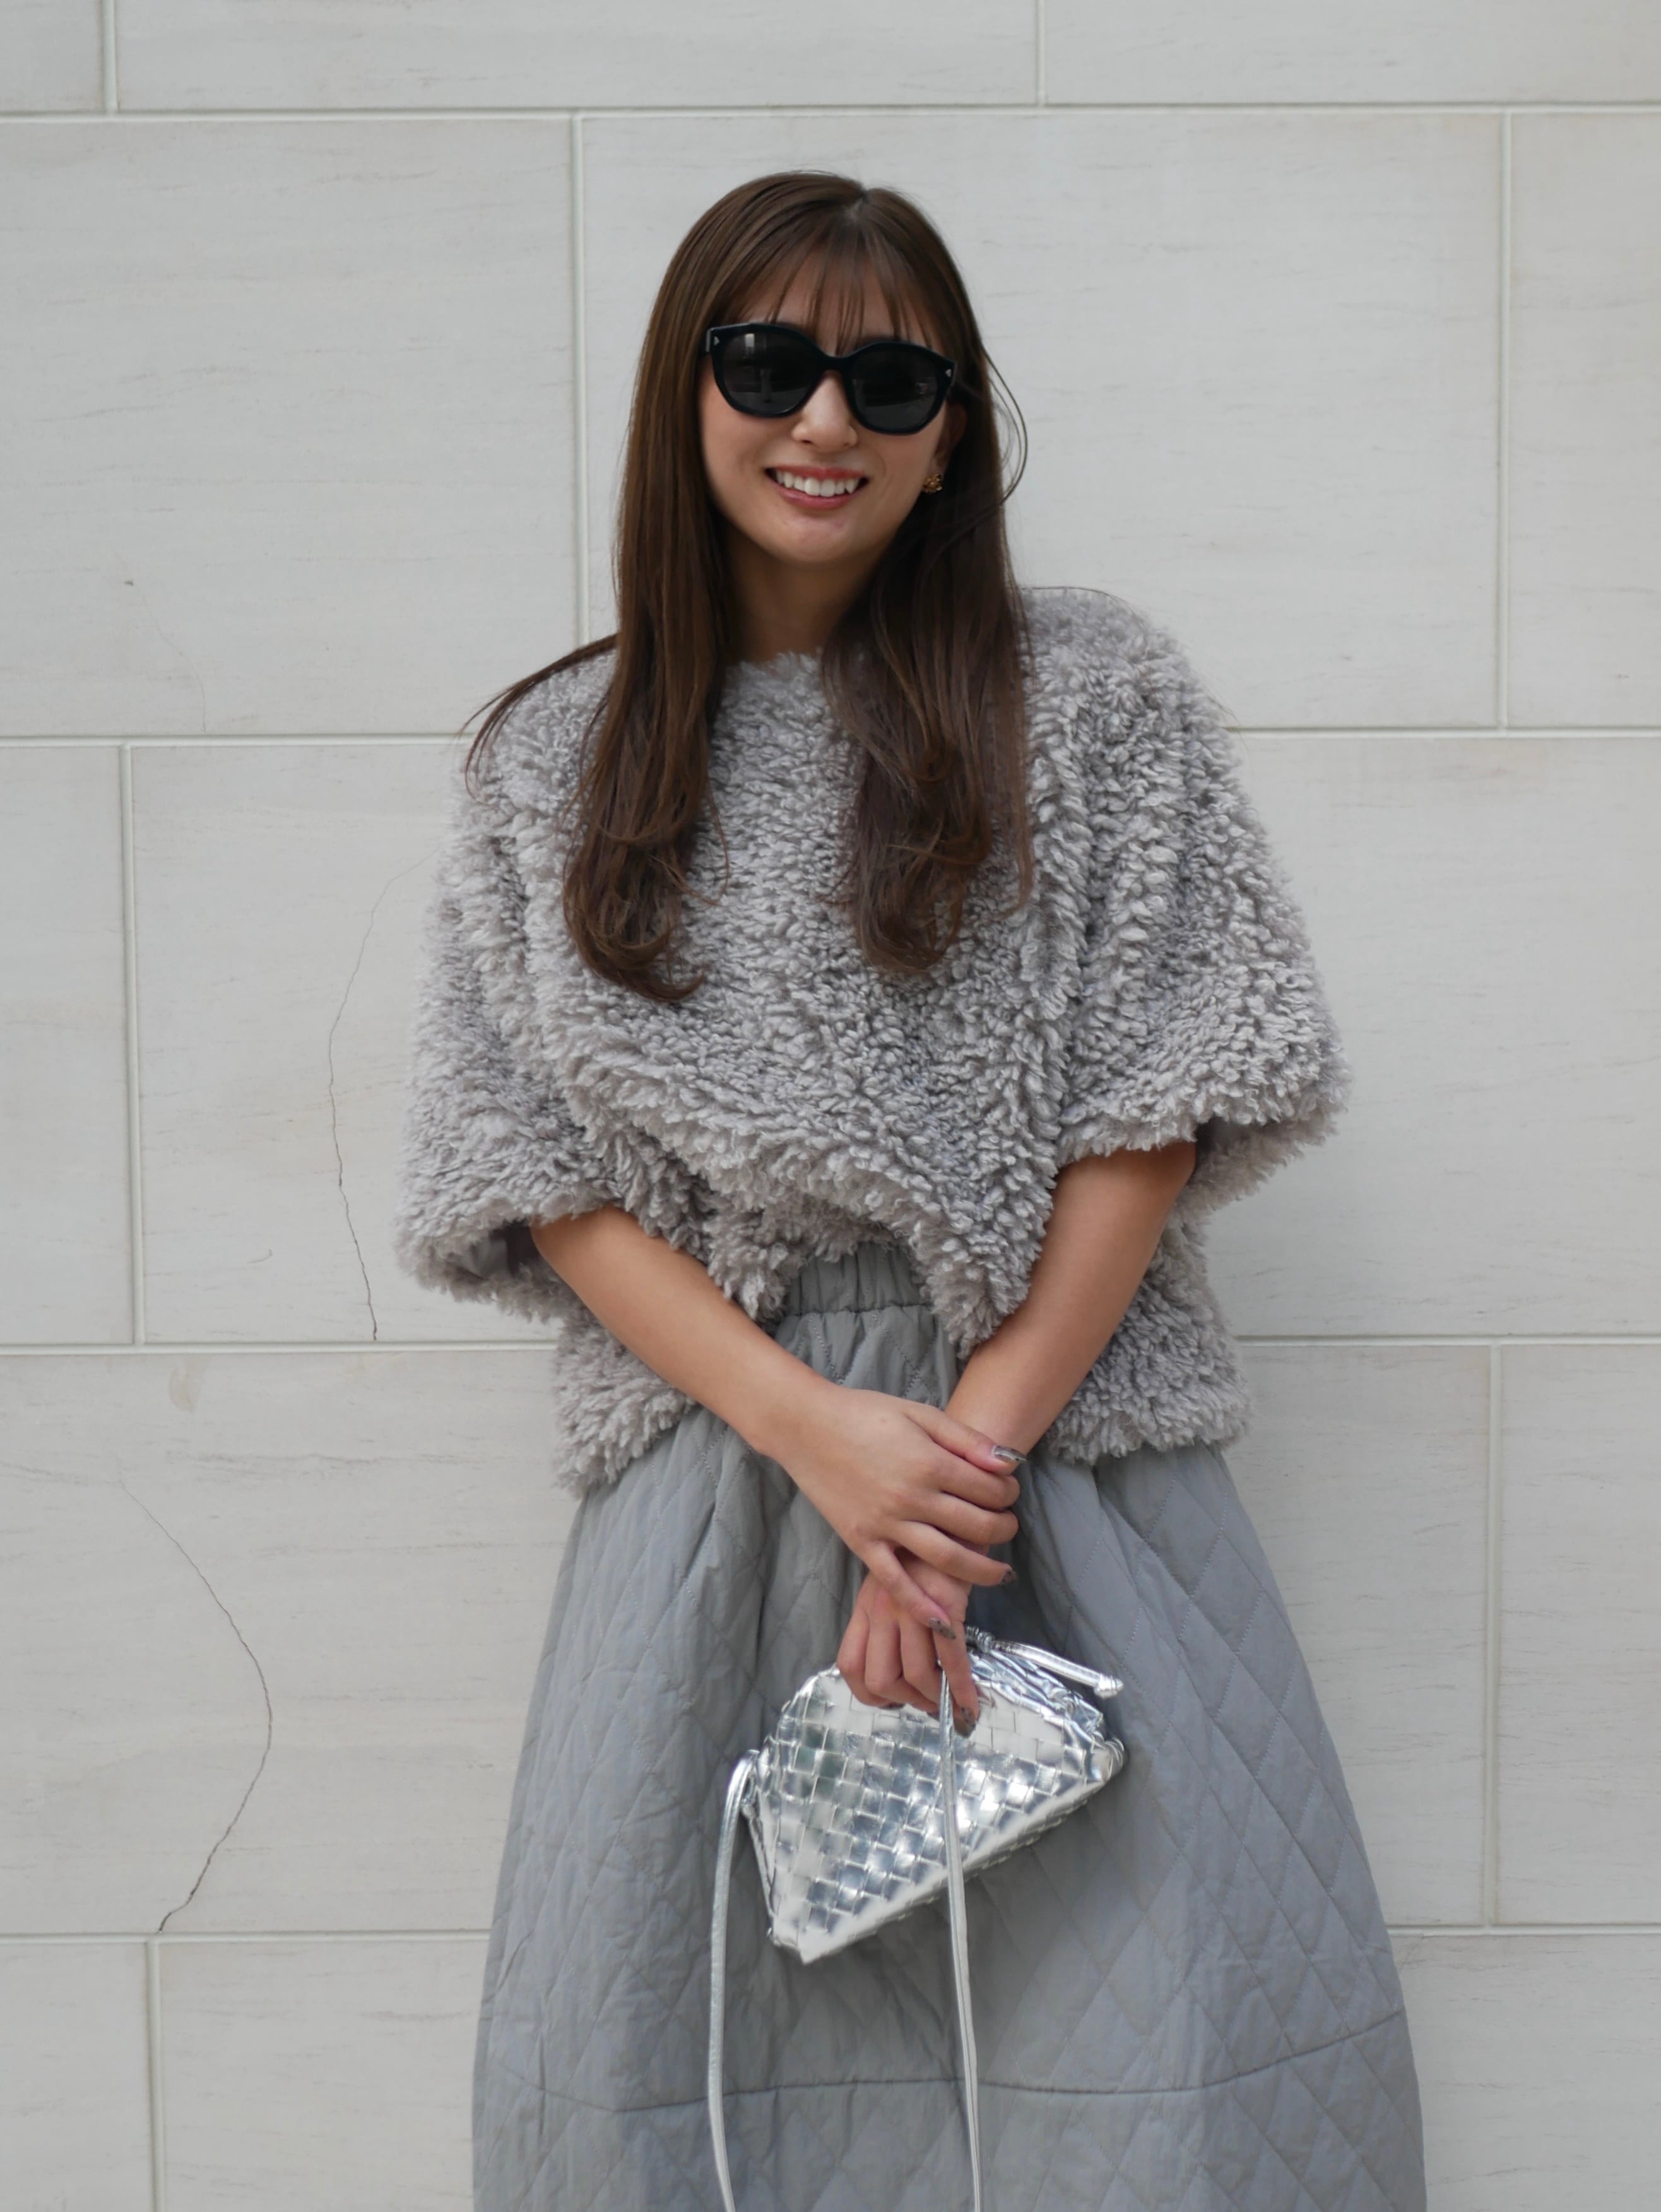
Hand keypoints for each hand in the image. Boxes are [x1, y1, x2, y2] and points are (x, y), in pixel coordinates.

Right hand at [766, 1381, 1019, 1630]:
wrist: (806, 1426)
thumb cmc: (865, 1414)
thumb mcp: (920, 1414)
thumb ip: (966, 1439)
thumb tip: (1010, 1462)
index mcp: (929, 1463)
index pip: (988, 1490)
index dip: (1008, 1493)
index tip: (1009, 1492)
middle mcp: (911, 1498)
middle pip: (975, 1526)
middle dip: (1002, 1530)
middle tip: (1008, 1527)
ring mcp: (885, 1524)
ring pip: (946, 1559)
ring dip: (982, 1571)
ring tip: (1001, 1574)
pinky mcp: (862, 1542)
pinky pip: (894, 1580)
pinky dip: (920, 1604)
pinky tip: (944, 1619)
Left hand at [837, 1558, 982, 1727]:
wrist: (951, 1516)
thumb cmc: (924, 1551)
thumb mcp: (891, 1582)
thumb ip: (886, 1618)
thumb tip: (900, 1666)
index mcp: (865, 1607)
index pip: (850, 1665)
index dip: (870, 1693)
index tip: (894, 1699)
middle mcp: (881, 1610)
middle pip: (880, 1678)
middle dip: (906, 1701)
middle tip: (927, 1701)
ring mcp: (911, 1607)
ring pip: (915, 1675)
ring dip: (935, 1698)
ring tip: (951, 1701)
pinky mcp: (946, 1606)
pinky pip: (951, 1660)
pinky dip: (961, 1688)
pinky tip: (972, 1703)